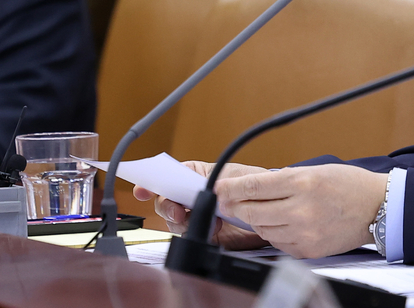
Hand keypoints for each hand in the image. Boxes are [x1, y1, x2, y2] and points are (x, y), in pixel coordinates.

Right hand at [132, 160, 269, 250]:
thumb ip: (212, 182)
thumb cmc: (255, 184)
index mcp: (194, 176)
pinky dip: (198, 233)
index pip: (166, 178)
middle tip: (179, 211)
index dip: (150, 183)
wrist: (272, 208)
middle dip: (167, 207)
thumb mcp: (233, 176)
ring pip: (175, 222)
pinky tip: (215, 228)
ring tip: (209, 219)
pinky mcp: (205, 234)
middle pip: (165, 203)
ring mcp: (196, 216)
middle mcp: (191, 197)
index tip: (141, 189)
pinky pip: (191, 236)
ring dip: (185, 222)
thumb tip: (197, 191)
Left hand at [215, 164, 387, 258]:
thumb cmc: (347, 185)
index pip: (253, 187)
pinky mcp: (308, 250)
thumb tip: (247, 189)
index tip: (217, 188)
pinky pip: (277, 242)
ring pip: (262, 228)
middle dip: (238, 205)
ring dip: (257, 219)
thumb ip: (280, 181)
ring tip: (267, 209)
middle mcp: (301, 209)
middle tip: (233, 200)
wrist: (377, 208)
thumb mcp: (313, 171)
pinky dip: (274, 232)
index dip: (229, 188)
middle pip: (251, 211)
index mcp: (302, 183)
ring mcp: (304, 233)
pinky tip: (284, 222)